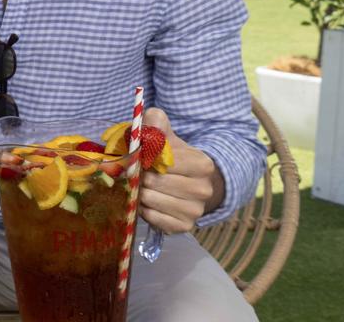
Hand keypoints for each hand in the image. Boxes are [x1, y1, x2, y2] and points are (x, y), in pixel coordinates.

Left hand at [138, 108, 225, 233]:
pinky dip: (144, 210)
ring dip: (140, 194)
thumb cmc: (173, 159)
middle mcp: (203, 189)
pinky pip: (153, 218)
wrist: (188, 186)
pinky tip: (148, 203)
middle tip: (140, 175)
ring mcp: (195, 211)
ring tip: (144, 188)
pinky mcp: (184, 227)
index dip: (147, 159)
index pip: (165, 161)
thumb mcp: (167, 138)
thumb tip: (151, 116)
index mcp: (202, 164)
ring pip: (152, 200)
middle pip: (156, 183)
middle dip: (141, 177)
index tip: (143, 159)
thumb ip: (157, 123)